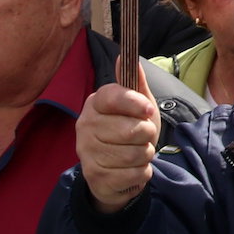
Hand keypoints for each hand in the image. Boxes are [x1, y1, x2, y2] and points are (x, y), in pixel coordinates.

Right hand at [75, 82, 160, 215]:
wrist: (114, 171)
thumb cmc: (129, 132)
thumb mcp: (138, 107)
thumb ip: (135, 84)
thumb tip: (125, 56)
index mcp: (95, 104)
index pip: (113, 96)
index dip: (135, 103)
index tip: (148, 110)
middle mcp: (85, 126)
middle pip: (131, 129)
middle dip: (147, 135)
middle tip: (142, 137)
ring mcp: (87, 153)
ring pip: (134, 153)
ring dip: (145, 155)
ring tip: (136, 153)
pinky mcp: (95, 177)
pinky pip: (134, 174)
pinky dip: (142, 173)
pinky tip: (131, 170)